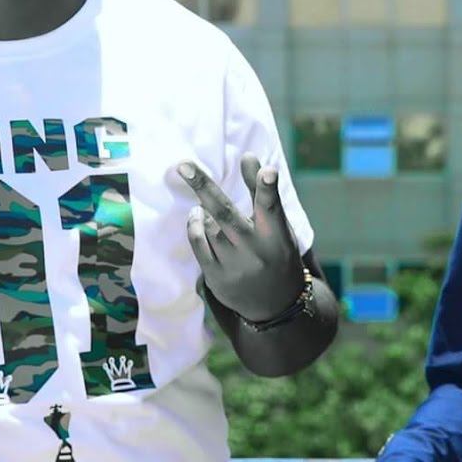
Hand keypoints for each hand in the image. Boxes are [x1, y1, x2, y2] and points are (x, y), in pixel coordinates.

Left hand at [177, 155, 304, 322]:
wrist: (275, 306)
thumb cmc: (276, 254)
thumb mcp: (277, 226)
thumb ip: (261, 192)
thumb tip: (249, 156)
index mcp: (277, 236)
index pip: (272, 208)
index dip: (268, 189)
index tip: (268, 172)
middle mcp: (256, 251)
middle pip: (226, 213)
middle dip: (205, 187)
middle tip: (183, 165)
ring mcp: (235, 266)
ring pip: (210, 226)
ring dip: (203, 210)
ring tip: (203, 206)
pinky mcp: (217, 277)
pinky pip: (199, 243)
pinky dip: (195, 225)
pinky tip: (197, 217)